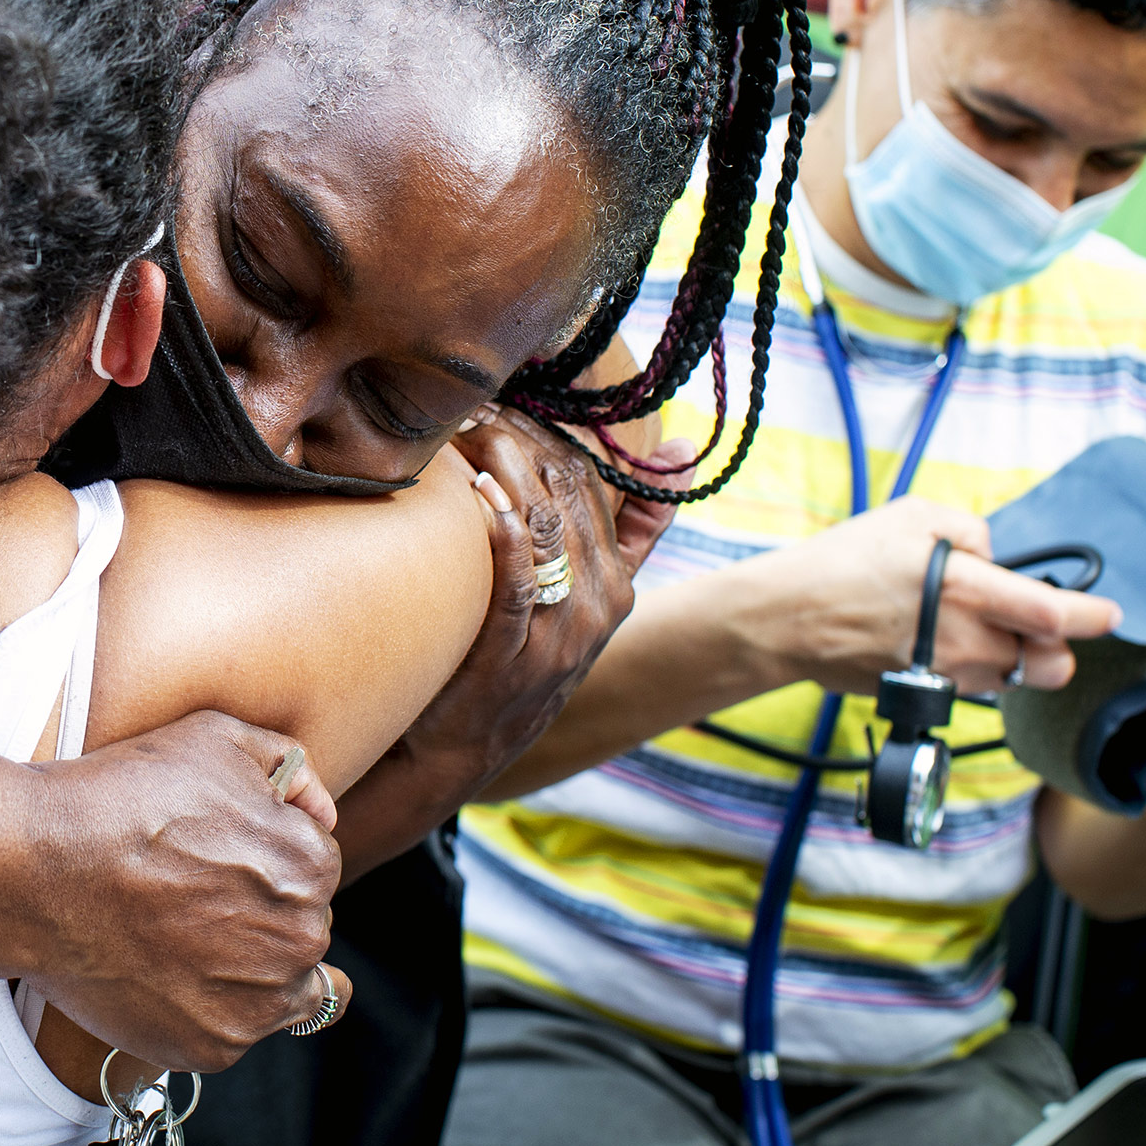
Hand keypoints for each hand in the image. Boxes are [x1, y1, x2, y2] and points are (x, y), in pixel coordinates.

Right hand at [24, 710, 349, 1070]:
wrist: (37, 870)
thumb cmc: (122, 795)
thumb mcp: (215, 736)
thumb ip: (289, 766)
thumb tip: (321, 811)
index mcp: (310, 865)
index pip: (312, 865)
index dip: (262, 853)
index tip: (214, 853)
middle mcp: (300, 939)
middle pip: (301, 927)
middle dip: (262, 911)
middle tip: (192, 894)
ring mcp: (258, 1002)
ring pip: (282, 988)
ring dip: (250, 967)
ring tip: (185, 938)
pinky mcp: (212, 1046)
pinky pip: (234, 1029)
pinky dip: (208, 1007)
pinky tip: (166, 971)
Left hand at [402, 412, 676, 801]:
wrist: (468, 743)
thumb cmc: (514, 653)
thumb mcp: (581, 595)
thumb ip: (628, 531)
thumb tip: (679, 448)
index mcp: (618, 581)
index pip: (596, 480)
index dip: (548, 432)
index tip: (506, 402)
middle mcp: (601, 604)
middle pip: (569, 493)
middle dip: (521, 440)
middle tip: (474, 409)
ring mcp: (563, 633)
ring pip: (546, 527)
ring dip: (505, 470)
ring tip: (466, 435)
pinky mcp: (516, 655)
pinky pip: (518, 582)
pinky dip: (503, 533)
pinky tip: (479, 496)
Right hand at [750, 497, 1120, 693]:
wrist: (786, 620)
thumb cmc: (841, 564)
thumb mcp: (908, 516)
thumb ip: (969, 531)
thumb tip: (993, 558)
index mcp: (969, 590)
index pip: (1058, 617)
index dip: (1094, 617)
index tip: (1107, 614)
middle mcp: (968, 642)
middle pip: (1053, 666)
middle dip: (1058, 649)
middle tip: (1039, 625)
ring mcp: (949, 675)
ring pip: (1015, 680)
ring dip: (1013, 657)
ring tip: (974, 628)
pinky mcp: (929, 694)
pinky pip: (975, 687)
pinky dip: (974, 669)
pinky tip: (940, 643)